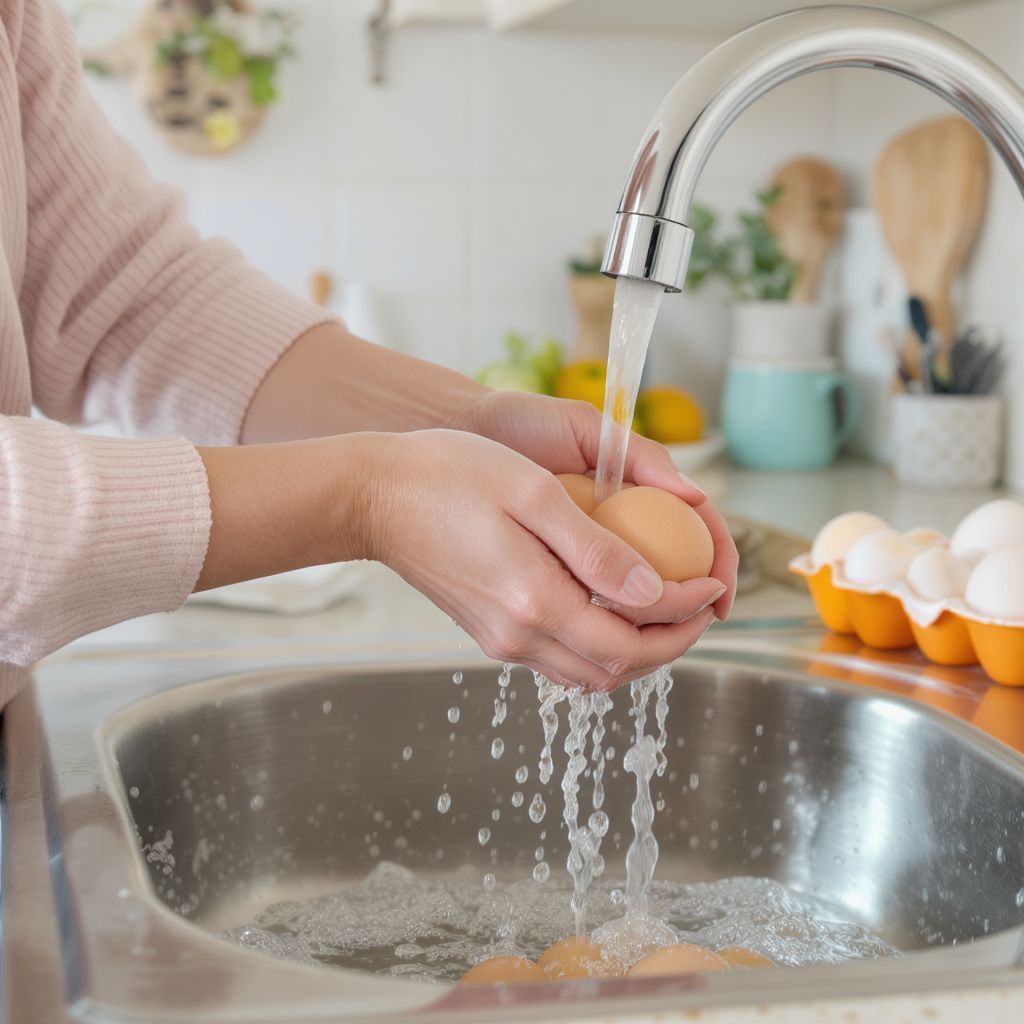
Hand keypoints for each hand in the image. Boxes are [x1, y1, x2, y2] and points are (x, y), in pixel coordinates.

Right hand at [367, 429, 729, 691]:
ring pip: (589, 673)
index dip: (684, 617)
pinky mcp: (490, 633)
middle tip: (700, 606)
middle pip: (616, 670)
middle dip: (671, 645)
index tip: (711, 585)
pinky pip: (561, 660)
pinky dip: (600, 646)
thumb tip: (655, 593)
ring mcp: (501, 641)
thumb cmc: (448, 476)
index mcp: (535, 603)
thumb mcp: (533, 494)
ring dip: (637, 652)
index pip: (633, 640)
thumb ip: (597, 550)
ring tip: (666, 611)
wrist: (374, 496)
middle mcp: (519, 637)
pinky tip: (612, 610)